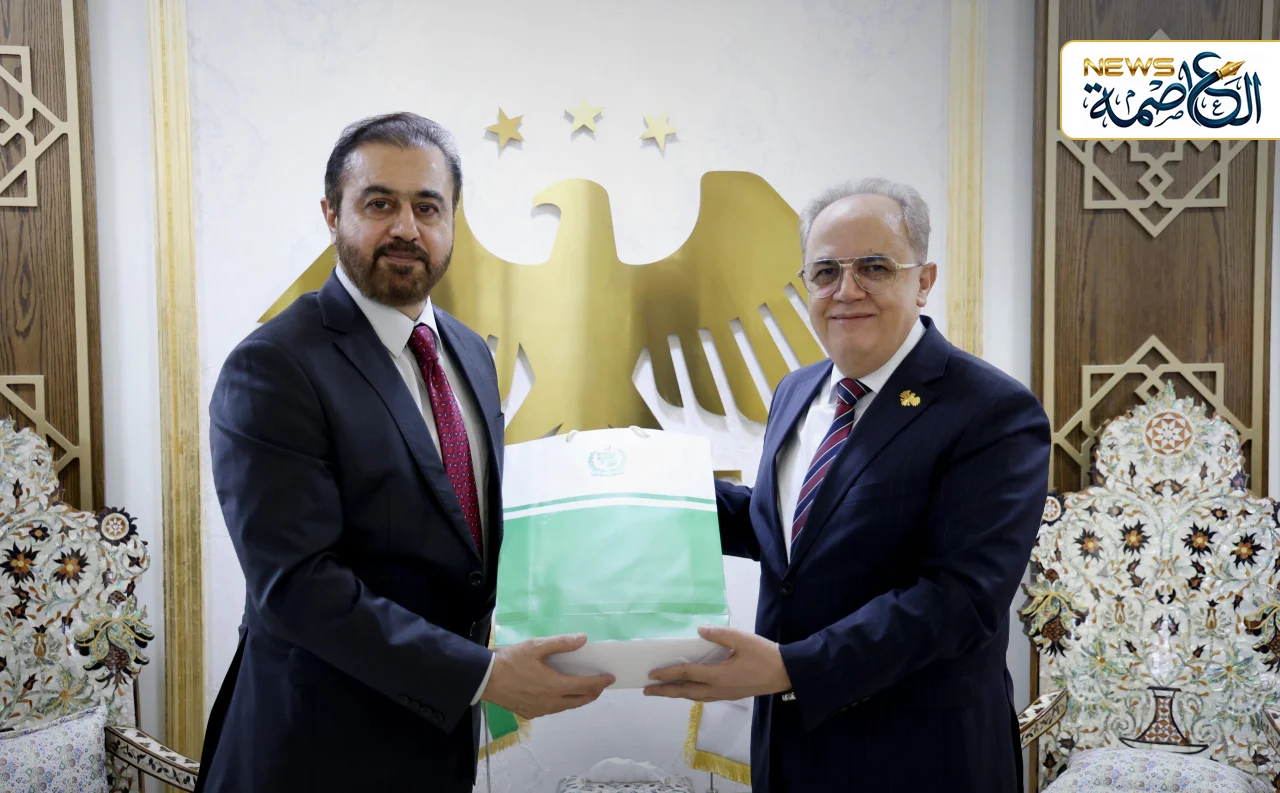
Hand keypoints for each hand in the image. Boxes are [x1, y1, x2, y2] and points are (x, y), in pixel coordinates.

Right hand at [481, 633, 614, 718]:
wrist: (485, 679)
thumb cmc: (511, 660)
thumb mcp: (536, 646)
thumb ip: (561, 643)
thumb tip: (583, 639)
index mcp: (555, 685)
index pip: (585, 686)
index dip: (600, 682)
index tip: (610, 678)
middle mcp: (551, 702)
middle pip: (579, 700)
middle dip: (593, 693)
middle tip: (600, 685)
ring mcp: (541, 710)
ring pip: (566, 706)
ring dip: (578, 698)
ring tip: (583, 690)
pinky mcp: (530, 713)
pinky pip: (553, 709)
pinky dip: (562, 702)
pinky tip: (559, 694)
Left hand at [643, 625, 790, 701]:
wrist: (786, 673)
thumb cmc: (765, 655)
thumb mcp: (742, 640)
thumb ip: (720, 635)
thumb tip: (700, 630)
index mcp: (718, 675)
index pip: (687, 674)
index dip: (668, 673)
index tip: (652, 674)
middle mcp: (718, 689)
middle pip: (686, 692)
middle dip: (666, 691)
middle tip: (648, 691)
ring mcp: (725, 694)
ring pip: (695, 696)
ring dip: (678, 694)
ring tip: (664, 691)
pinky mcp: (731, 694)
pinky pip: (705, 696)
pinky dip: (692, 693)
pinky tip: (690, 689)